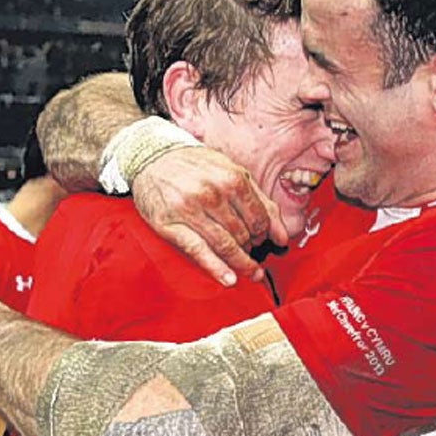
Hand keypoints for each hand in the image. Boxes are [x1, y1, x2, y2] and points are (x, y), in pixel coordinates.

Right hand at [131, 147, 289, 286]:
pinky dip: (216, 268)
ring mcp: (191, 210)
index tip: (262, 239)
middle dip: (252, 247)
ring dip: (242, 262)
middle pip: (244, 234)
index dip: (264, 234)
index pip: (260, 218)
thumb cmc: (196, 166)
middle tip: (252, 251)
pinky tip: (230, 279)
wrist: (152, 157)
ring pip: (225, 245)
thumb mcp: (232, 172)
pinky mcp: (171, 225)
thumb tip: (282, 236)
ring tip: (251, 272)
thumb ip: (261, 201)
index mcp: (233, 179)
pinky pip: (199, 251)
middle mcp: (213, 194)